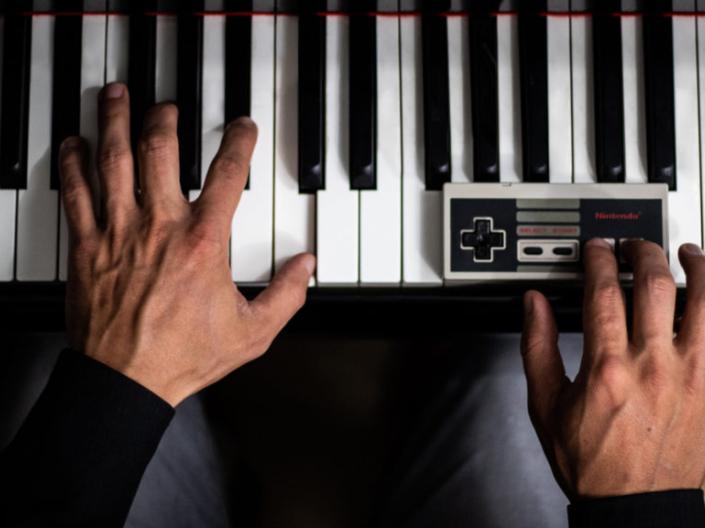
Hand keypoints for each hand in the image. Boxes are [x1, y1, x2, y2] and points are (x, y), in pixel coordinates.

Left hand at [59, 83, 314, 406]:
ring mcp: (119, 234)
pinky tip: (75, 142)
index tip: (243, 127)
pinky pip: (76, 193)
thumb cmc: (184, 356)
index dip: (239, 143)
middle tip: (168, 106)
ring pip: (114, 161)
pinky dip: (73, 162)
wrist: (125, 381)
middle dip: (165, 119)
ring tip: (117, 95)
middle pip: (160, 152)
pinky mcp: (87, 247)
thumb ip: (286, 295)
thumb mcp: (252, 332)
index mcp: (204, 244)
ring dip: (116, 122)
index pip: (227, 176)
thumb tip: (307, 266)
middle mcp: (160, 228)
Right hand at [521, 238, 704, 498]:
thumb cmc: (592, 462)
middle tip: (635, 246)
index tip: (597, 249)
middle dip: (644, 252)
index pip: (604, 291)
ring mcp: (693, 376)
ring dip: (698, 268)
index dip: (599, 259)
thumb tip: (532, 305)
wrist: (636, 507)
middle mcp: (654, 366)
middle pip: (655, 285)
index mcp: (607, 368)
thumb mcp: (545, 404)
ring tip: (688, 254)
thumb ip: (537, 346)